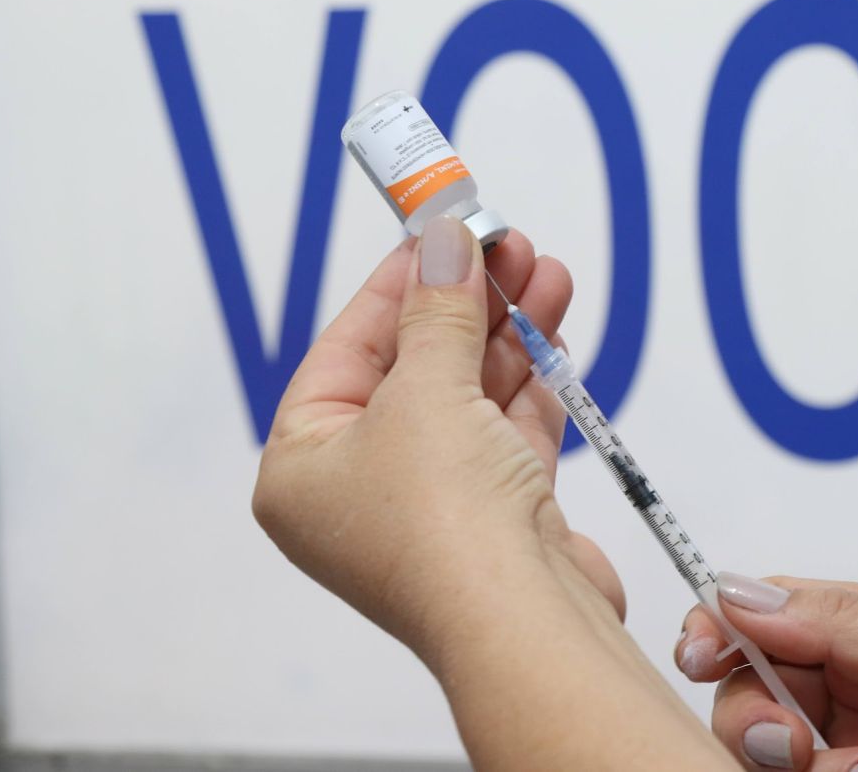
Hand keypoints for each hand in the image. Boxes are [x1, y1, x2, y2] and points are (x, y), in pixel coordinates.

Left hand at [252, 216, 622, 660]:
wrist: (522, 625)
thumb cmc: (443, 522)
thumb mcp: (426, 390)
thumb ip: (438, 309)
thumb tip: (444, 242)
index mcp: (304, 466)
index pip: (345, 351)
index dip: (395, 284)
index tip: (436, 232)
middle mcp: (360, 489)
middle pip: (412, 368)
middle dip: (465, 302)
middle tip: (505, 244)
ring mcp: (431, 506)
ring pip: (467, 395)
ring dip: (508, 331)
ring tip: (544, 269)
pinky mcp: (494, 517)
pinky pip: (504, 431)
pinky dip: (530, 380)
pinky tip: (552, 326)